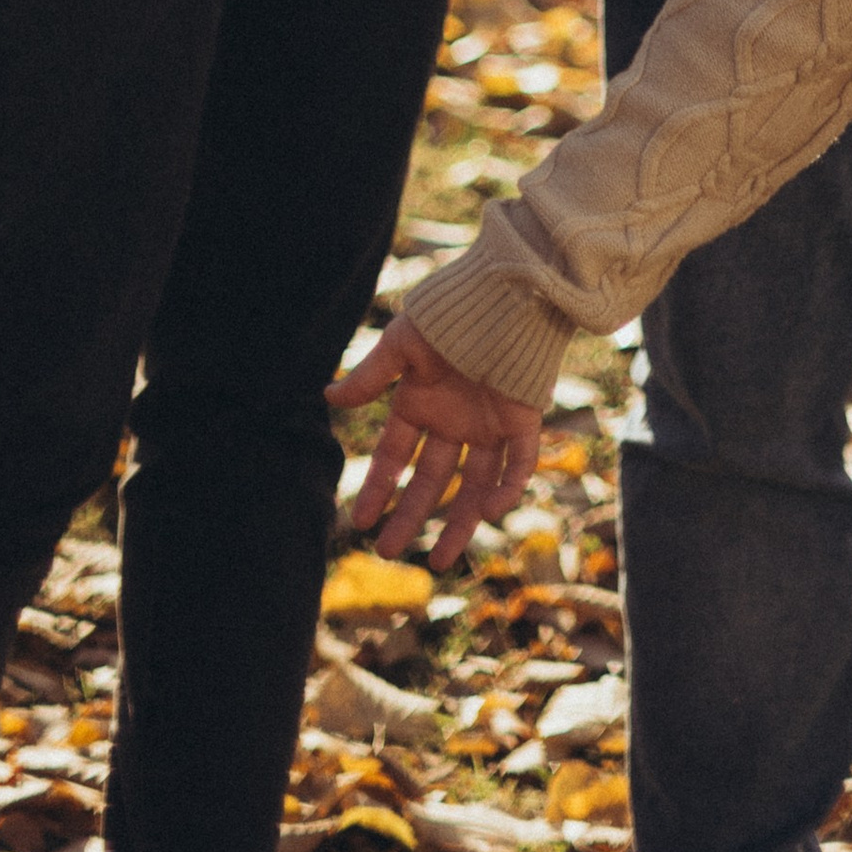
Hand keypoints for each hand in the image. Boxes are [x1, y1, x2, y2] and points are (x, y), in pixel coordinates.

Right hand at [328, 317, 541, 566]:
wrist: (510, 290)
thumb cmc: (451, 312)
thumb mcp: (403, 345)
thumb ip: (370, 377)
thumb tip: (328, 398)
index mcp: (422, 401)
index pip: (395, 456)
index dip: (377, 487)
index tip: (359, 520)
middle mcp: (454, 420)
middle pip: (430, 480)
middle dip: (409, 515)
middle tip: (388, 551)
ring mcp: (490, 424)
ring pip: (474, 485)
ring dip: (458, 522)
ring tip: (437, 561)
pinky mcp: (524, 421)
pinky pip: (519, 465)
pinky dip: (508, 491)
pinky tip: (488, 512)